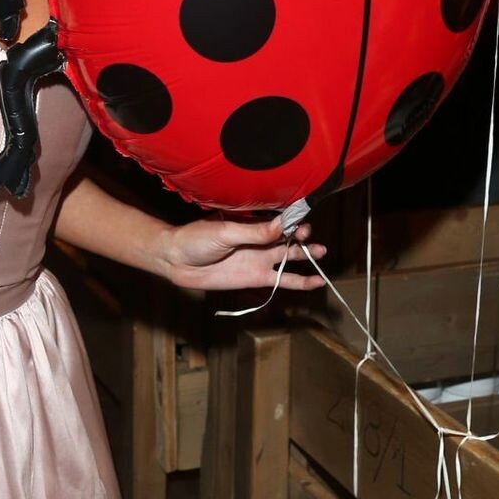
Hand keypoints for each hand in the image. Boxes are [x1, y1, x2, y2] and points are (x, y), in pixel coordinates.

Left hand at [157, 213, 326, 292]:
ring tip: (322, 252)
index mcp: (253, 223)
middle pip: (289, 237)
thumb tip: (281, 225)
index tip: (303, 217)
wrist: (177, 260)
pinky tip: (316, 281)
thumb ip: (254, 232)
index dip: (294, 218)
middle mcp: (260, 240)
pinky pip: (283, 280)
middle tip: (306, 235)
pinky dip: (300, 281)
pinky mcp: (257, 278)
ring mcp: (260, 259)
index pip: (281, 219)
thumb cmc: (196, 239)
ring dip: (306, 254)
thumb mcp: (226, 231)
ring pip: (290, 257)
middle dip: (301, 235)